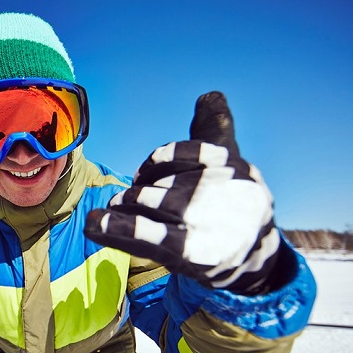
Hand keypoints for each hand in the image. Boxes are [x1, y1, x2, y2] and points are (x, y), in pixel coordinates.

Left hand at [85, 92, 280, 293]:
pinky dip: (117, 229)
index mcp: (229, 164)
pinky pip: (149, 236)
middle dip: (138, 191)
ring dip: (125, 205)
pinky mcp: (190, 253)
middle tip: (124, 199)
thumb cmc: (234, 204)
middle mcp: (218, 190)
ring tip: (114, 209)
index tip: (145, 175)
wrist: (257, 257)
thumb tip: (210, 96)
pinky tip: (95, 225)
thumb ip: (213, 132)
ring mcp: (204, 222)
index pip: (186, 152)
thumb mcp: (231, 165)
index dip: (159, 161)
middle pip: (164, 179)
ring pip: (151, 202)